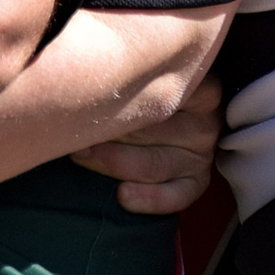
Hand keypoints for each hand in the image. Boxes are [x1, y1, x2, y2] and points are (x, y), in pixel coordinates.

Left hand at [70, 72, 220, 213]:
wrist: (171, 114)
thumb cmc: (144, 88)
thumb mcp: (145, 75)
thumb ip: (127, 79)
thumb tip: (83, 84)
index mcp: (192, 84)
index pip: (155, 93)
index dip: (115, 98)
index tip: (84, 101)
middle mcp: (202, 118)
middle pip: (150, 128)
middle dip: (107, 131)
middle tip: (72, 130)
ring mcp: (202, 151)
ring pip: (155, 162)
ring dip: (113, 162)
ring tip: (82, 155)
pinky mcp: (198, 179)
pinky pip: (178, 195)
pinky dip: (150, 198)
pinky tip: (123, 195)